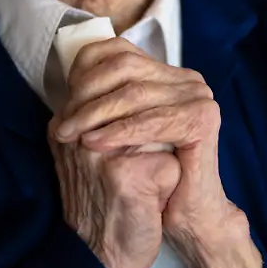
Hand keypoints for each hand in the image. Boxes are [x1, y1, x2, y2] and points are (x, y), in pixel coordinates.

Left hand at [55, 39, 262, 267]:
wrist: (182, 217)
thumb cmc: (146, 176)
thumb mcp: (119, 130)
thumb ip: (102, 101)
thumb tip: (67, 80)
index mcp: (167, 74)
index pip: (118, 50)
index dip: (84, 69)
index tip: (63, 99)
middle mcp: (187, 79)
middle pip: (124, 68)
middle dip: (86, 95)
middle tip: (63, 125)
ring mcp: (198, 96)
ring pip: (134, 93)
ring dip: (95, 114)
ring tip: (71, 135)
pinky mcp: (203, 119)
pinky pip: (152, 121)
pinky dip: (120, 131)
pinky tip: (95, 143)